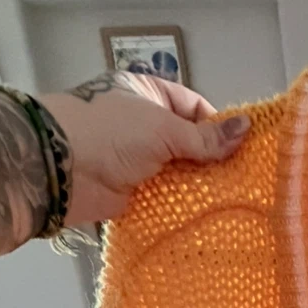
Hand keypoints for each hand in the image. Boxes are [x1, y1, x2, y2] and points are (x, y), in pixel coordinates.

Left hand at [39, 72, 249, 223]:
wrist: (59, 169)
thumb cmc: (110, 132)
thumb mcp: (163, 128)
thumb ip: (205, 137)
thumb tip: (248, 127)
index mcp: (146, 93)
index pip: (192, 106)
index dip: (216, 124)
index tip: (240, 145)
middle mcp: (141, 124)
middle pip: (187, 141)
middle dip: (211, 158)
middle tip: (242, 177)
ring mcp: (135, 158)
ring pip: (177, 170)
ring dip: (198, 184)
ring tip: (231, 198)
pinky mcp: (131, 190)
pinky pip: (163, 196)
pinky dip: (180, 204)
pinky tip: (206, 213)